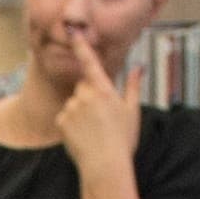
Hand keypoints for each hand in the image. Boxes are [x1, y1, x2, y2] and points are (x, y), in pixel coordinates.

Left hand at [55, 32, 141, 175]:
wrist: (105, 165)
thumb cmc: (123, 139)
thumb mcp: (132, 111)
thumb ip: (133, 86)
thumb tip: (139, 68)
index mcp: (104, 90)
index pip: (91, 63)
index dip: (82, 47)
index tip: (74, 33)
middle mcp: (85, 95)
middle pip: (83, 87)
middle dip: (89, 95)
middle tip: (101, 116)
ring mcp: (71, 108)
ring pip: (73, 103)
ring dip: (80, 111)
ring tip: (93, 130)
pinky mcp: (61, 121)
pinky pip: (65, 117)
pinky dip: (71, 124)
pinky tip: (82, 136)